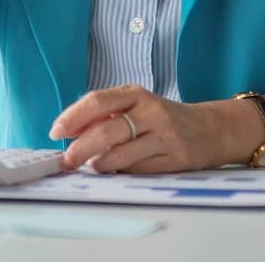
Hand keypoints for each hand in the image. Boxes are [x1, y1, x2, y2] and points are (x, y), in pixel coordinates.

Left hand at [48, 84, 264, 173]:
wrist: (209, 129)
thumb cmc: (161, 118)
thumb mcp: (136, 105)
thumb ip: (107, 114)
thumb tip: (69, 131)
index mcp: (136, 93)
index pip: (98, 101)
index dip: (73, 117)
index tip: (56, 131)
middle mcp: (151, 111)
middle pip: (107, 130)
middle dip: (80, 148)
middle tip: (66, 160)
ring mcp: (165, 135)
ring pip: (122, 154)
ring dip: (100, 164)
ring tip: (92, 166)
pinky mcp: (176, 158)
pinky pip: (139, 170)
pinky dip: (122, 172)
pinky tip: (116, 171)